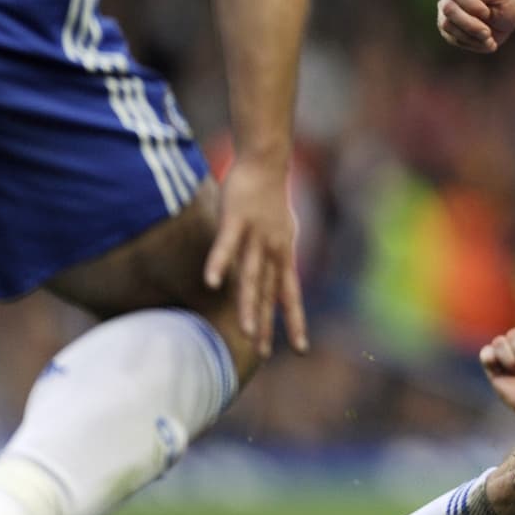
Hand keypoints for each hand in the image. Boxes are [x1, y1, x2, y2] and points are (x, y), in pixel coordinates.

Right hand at [204, 155, 306, 357]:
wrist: (267, 162)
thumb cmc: (271, 198)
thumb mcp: (282, 231)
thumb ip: (276, 257)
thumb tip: (274, 277)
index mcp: (284, 253)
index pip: (291, 294)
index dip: (295, 320)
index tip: (301, 347)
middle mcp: (273, 249)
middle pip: (269, 292)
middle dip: (267, 323)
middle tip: (263, 353)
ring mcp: (255, 235)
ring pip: (251, 275)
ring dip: (249, 304)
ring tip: (246, 331)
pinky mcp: (236, 219)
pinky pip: (226, 245)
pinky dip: (219, 263)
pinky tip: (212, 283)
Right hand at [436, 0, 514, 52]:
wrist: (507, 16)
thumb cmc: (504, 1)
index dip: (471, 5)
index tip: (487, 13)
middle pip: (448, 9)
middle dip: (470, 24)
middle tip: (488, 33)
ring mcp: (445, 13)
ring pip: (447, 26)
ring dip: (470, 36)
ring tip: (489, 38)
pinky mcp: (448, 31)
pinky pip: (453, 39)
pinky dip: (472, 43)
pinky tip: (488, 43)